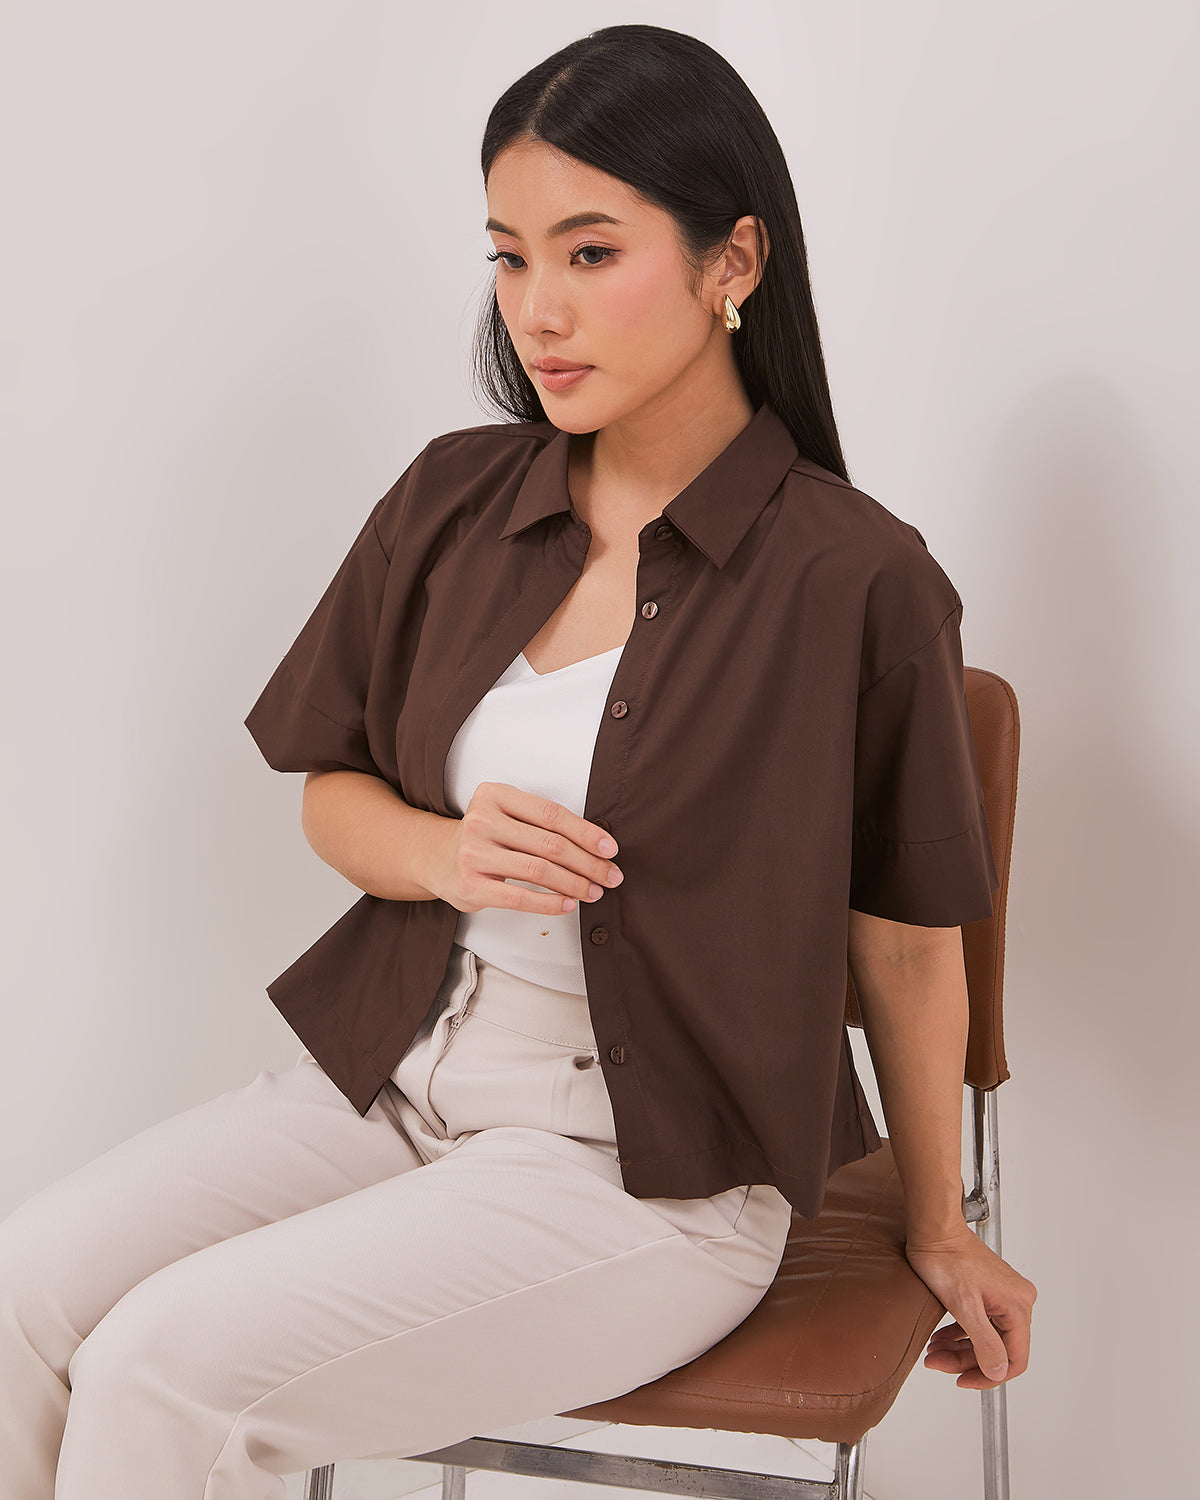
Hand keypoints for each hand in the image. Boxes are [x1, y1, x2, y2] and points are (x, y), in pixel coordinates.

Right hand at [424, 781, 623, 915]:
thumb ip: (541, 822)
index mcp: (496, 795)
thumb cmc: (485, 837)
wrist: (437, 858)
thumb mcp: (506, 814)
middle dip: (588, 863)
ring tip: (594, 891)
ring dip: (574, 884)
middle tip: (610, 875)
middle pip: (550, 844)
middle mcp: (482, 821)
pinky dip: (550, 903)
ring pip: (539, 871)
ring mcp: (474, 854)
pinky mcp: (471, 885)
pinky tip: (569, 904)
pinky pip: (520, 897)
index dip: (587, 832)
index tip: (610, 849)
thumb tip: (596, 844)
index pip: (552, 814)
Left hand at [904, 1221, 1036, 1389]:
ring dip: (959, 1349)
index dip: (988, 1376)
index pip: (1015, 1359)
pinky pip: (979, 1324)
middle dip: (965, 1361)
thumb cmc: (946, 1257)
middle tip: (936, 1362)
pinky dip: (959, 1334)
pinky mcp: (987, 1292)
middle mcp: (1016, 1301)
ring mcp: (1002, 1296)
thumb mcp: (964, 1305)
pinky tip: (940, 1339)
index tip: (963, 1380)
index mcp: (1018, 1306)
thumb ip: (984, 1341)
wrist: (933, 1228)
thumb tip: (998, 1371)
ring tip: (934, 1352)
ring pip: (985, 1338)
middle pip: (997, 1349)